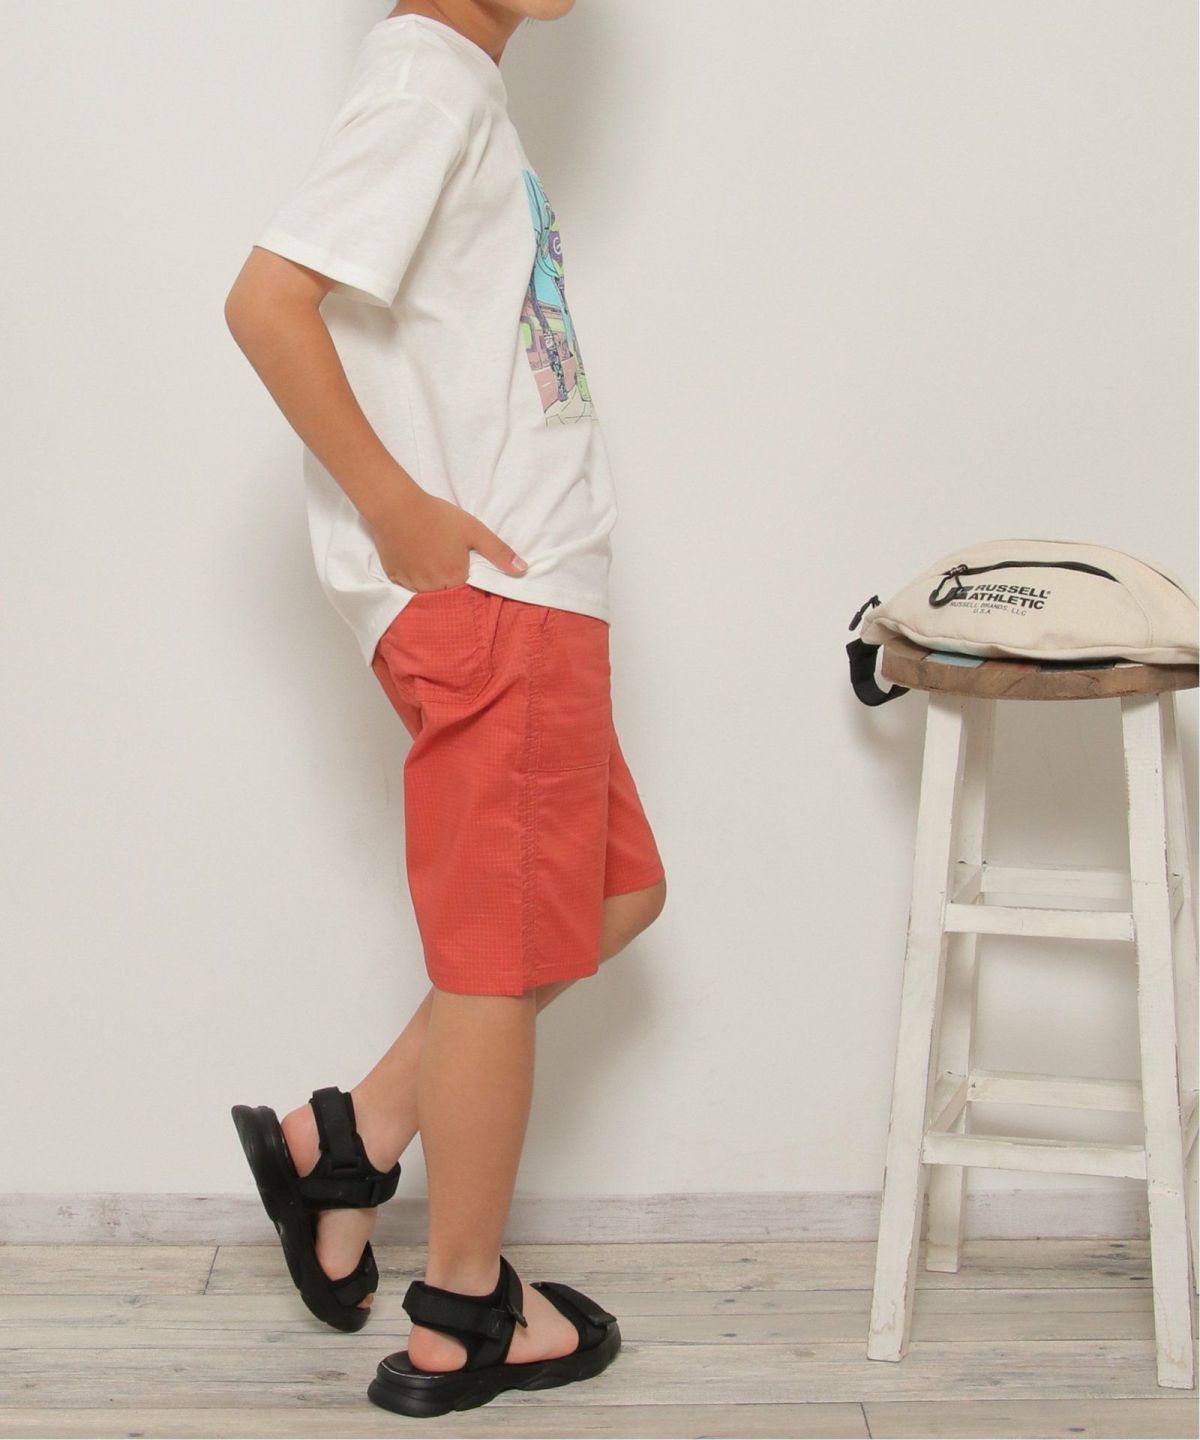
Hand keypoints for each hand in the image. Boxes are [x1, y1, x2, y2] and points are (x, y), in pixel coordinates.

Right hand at [370, 491, 526, 591]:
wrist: (397, 506)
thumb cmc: (438, 516)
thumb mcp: (474, 530)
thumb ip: (499, 552)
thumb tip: (523, 570)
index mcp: (455, 578)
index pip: (467, 595)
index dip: (468, 583)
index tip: (465, 568)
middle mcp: (432, 587)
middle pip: (446, 595)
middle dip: (450, 584)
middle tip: (446, 560)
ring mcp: (411, 584)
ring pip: (426, 593)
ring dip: (432, 583)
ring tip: (431, 558)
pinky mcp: (394, 578)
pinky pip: (408, 585)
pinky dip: (414, 578)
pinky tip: (415, 559)